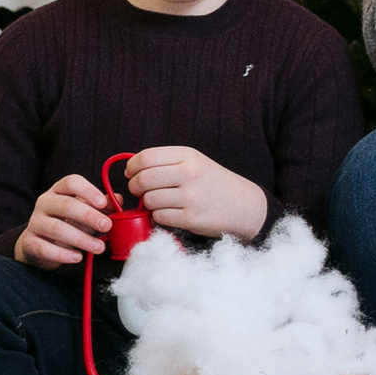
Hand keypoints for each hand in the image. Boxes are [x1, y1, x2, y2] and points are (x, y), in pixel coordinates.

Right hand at [16, 175, 110, 266]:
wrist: (40, 245)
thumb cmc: (68, 223)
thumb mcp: (85, 212)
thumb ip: (102, 206)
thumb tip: (119, 199)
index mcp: (59, 190)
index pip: (71, 182)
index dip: (88, 190)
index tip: (104, 203)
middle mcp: (44, 202)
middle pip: (65, 205)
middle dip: (89, 216)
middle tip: (107, 226)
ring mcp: (34, 222)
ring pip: (56, 228)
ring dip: (81, 238)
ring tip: (99, 247)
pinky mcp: (29, 242)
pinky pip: (44, 247)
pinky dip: (62, 254)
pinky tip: (78, 257)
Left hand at [123, 145, 269, 240]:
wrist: (244, 206)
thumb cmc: (214, 184)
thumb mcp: (195, 162)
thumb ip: (167, 162)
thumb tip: (131, 169)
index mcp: (188, 156)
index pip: (145, 157)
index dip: (132, 167)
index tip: (131, 174)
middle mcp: (189, 173)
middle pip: (143, 179)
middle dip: (135, 187)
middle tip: (140, 191)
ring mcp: (191, 196)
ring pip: (149, 200)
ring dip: (148, 204)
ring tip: (161, 203)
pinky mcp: (192, 218)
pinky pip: (159, 217)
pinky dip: (159, 217)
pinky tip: (170, 213)